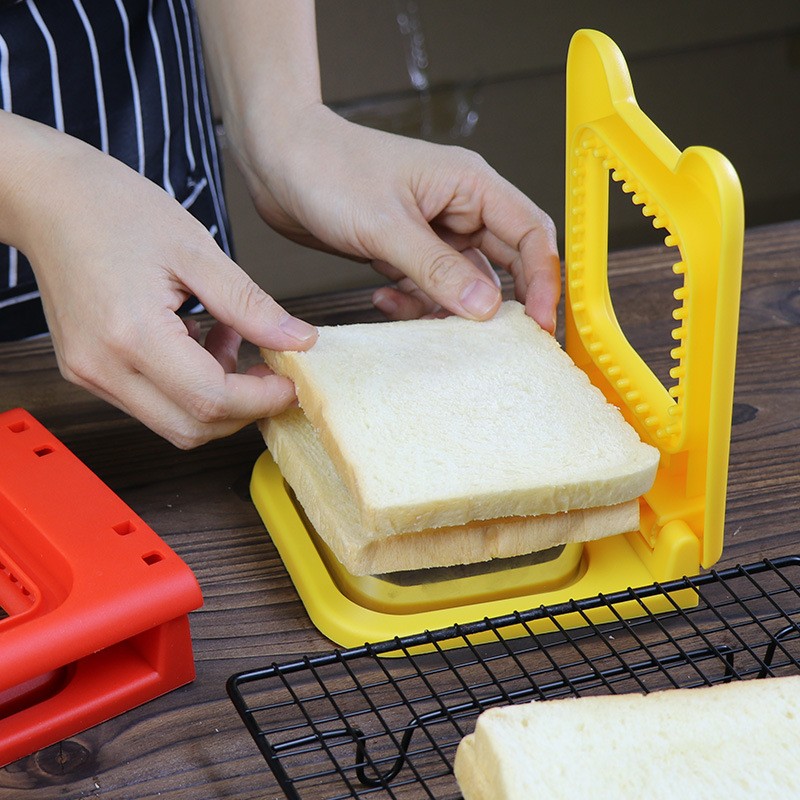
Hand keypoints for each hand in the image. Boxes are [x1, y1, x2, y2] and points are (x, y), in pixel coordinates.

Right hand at [7, 116, 316, 447]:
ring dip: (217, 397)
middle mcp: (103, 367)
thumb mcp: (197, 250)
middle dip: (243, 410)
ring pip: (172, 422)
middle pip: (191, 428)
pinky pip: (151, 402)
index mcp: (131, 333)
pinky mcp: (88, 371)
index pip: (211, 400)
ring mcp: (90, 373)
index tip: (291, 382)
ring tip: (228, 338)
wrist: (48, 196)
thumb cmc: (114, 208)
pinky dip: (188, 386)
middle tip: (270, 371)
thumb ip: (250, 305)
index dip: (262, 399)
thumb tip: (298, 341)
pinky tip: (199, 339)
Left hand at [234, 104, 560, 329]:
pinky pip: (427, 286)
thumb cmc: (329, 168)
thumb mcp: (386, 225)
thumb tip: (486, 308)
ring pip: (463, 282)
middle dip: (502, 304)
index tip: (541, 324)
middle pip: (505, 262)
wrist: (277, 159)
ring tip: (426, 325)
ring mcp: (431, 230)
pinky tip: (385, 301)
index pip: (530, 233)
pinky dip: (413, 302)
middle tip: (499, 347)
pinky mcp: (404, 249)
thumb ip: (437, 269)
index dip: (543, 280)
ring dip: (448, 309)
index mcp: (469, 184)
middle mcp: (458, 207)